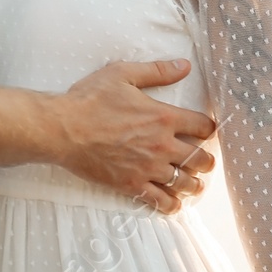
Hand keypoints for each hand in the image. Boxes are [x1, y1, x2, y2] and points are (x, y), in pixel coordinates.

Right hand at [55, 60, 216, 214]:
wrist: (63, 129)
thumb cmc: (89, 100)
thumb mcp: (123, 74)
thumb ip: (157, 71)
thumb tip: (183, 66)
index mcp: (164, 117)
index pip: (202, 127)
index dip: (208, 129)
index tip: (206, 132)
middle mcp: (162, 145)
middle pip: (199, 159)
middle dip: (206, 161)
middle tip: (205, 162)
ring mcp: (148, 168)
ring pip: (184, 183)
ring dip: (193, 184)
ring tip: (194, 184)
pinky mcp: (131, 185)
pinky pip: (160, 201)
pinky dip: (171, 205)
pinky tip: (174, 204)